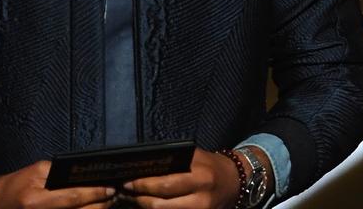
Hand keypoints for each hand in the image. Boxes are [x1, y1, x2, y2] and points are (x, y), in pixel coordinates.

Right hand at [0, 161, 114, 208]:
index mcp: (37, 200)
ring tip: (108, 203)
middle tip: (116, 195)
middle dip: (101, 205)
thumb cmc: (17, 184)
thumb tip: (86, 173)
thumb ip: (60, 172)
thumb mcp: (37, 171)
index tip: (112, 188)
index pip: (73, 197)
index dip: (95, 193)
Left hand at [120, 149, 241, 208]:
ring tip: (136, 200)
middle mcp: (201, 197)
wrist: (234, 182)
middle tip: (127, 192)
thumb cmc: (211, 166)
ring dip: (146, 207)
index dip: (144, 185)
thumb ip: (175, 162)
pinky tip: (151, 205)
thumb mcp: (197, 158)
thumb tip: (145, 166)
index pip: (166, 183)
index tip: (128, 182)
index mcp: (200, 175)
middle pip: (161, 204)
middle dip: (140, 198)